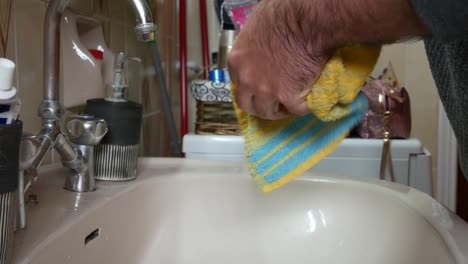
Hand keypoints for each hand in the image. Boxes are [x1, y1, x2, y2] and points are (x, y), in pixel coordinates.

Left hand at [227, 0, 426, 119]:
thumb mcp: (255, 27)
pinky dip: (303, 107)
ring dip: (278, 111)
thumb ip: (252, 44)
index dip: (248, 86)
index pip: (236, 82)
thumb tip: (260, 46)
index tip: (258, 86)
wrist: (306, 21)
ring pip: (268, 112)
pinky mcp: (289, 97)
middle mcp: (247, 79)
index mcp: (237, 61)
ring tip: (288, 106)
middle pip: (247, 103)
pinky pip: (296, 110)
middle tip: (270, 103)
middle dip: (257, 105)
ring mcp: (267, 90)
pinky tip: (308, 102)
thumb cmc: (282, 14)